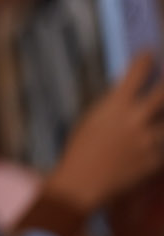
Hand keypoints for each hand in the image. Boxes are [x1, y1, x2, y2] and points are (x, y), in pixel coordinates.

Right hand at [46, 55, 163, 212]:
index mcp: (116, 104)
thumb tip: (126, 95)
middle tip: (163, 83)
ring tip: (156, 117)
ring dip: (162, 117)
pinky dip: (161, 140)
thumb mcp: (91, 118)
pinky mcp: (157, 160)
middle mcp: (137, 118)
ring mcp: (151, 140)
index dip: (145, 60)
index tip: (148, 55)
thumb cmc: (79, 147)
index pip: (137, 73)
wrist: (84, 181)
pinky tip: (157, 138)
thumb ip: (112, 106)